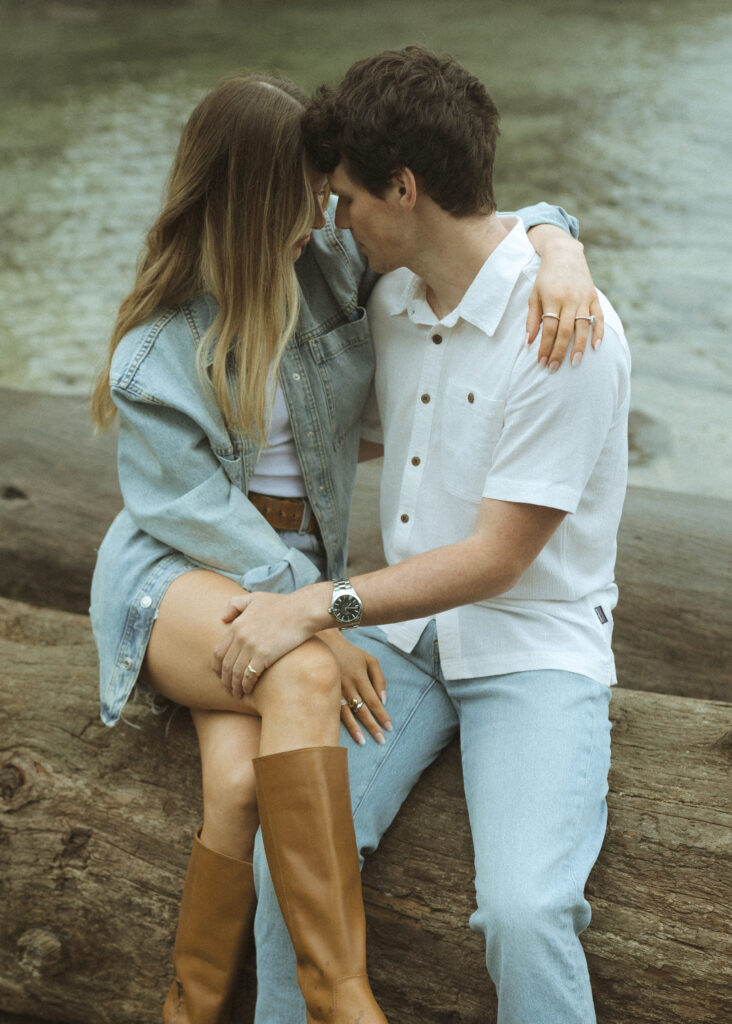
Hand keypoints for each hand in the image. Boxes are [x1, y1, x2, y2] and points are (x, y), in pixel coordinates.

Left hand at [214, 589, 316, 696]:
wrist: (303, 611)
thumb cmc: (282, 604)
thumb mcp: (255, 598)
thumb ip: (236, 604)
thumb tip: (222, 618)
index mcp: (237, 625)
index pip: (219, 651)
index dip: (217, 667)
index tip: (219, 675)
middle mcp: (240, 637)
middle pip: (226, 665)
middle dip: (225, 680)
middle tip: (227, 689)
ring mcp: (251, 647)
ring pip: (236, 673)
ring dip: (234, 686)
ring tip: (236, 694)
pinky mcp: (264, 655)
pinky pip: (249, 675)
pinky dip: (246, 685)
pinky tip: (248, 690)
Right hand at [317, 630, 391, 745]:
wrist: (324, 645)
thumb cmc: (351, 654)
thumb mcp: (370, 660)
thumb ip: (379, 679)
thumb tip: (383, 700)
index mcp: (359, 676)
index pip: (373, 700)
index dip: (381, 715)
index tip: (389, 727)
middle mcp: (347, 685)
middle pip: (362, 710)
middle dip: (372, 726)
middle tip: (381, 740)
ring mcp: (334, 690)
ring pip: (346, 713)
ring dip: (355, 729)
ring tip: (363, 742)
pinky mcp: (326, 694)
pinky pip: (334, 711)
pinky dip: (340, 723)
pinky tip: (345, 733)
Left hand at [525, 229, 603, 369]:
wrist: (564, 254)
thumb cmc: (545, 278)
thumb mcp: (534, 295)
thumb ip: (532, 318)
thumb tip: (529, 342)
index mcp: (552, 299)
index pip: (548, 328)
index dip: (545, 347)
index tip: (541, 362)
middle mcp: (569, 299)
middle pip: (565, 331)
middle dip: (559, 352)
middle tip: (554, 368)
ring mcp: (583, 298)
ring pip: (583, 326)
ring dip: (579, 347)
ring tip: (575, 363)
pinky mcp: (594, 297)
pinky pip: (598, 317)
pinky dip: (599, 332)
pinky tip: (596, 347)